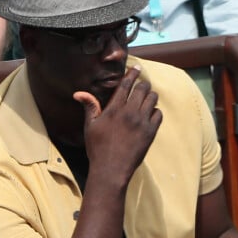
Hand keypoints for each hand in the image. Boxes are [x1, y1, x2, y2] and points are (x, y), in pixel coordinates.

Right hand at [73, 65, 161, 185]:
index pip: (126, 85)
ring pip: (152, 98)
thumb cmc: (97, 148)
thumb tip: (78, 93)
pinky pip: (158, 113)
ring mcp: (142, 122)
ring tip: (145, 99)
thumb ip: (89, 107)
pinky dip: (155, 111)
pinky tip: (149, 114)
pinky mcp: (151, 132)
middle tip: (141, 85)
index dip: (132, 74)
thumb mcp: (90, 127)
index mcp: (114, 109)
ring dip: (149, 96)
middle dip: (142, 84)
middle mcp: (129, 112)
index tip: (136, 68)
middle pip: (142, 88)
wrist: (111, 169)